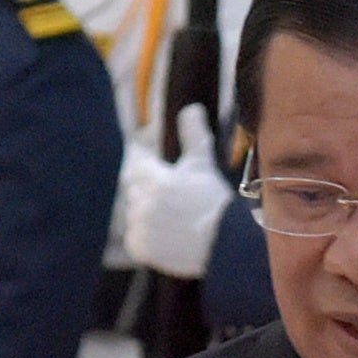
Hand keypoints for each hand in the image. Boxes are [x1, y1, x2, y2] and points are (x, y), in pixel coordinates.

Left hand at [118, 104, 234, 276]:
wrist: (223, 243)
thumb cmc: (213, 201)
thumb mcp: (203, 164)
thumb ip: (193, 134)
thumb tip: (190, 108)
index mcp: (153, 179)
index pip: (135, 162)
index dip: (144, 161)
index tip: (154, 164)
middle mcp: (141, 203)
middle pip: (134, 189)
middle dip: (148, 188)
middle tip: (170, 194)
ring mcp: (139, 227)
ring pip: (134, 213)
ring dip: (146, 212)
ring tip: (171, 216)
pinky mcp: (140, 248)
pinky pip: (135, 238)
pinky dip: (146, 236)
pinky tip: (166, 234)